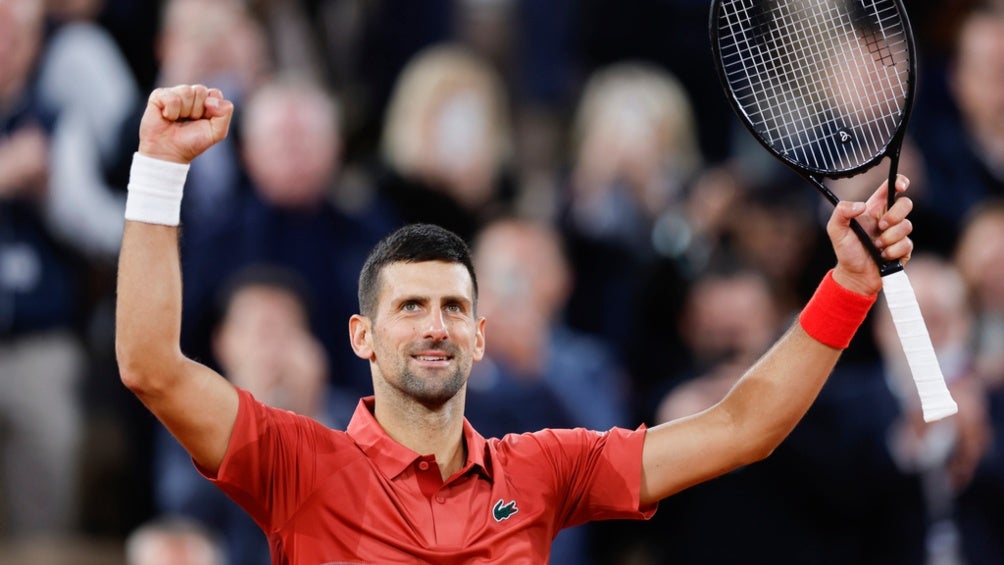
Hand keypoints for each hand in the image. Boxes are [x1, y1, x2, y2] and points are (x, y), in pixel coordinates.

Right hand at [138, 85, 233, 163]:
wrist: (169, 152)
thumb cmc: (192, 142)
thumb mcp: (217, 132)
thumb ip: (225, 114)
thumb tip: (210, 100)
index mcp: (206, 100)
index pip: (215, 93)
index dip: (211, 109)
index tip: (203, 121)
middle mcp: (190, 94)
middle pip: (200, 91)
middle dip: (197, 111)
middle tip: (189, 122)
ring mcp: (174, 93)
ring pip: (186, 91)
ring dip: (184, 111)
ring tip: (177, 120)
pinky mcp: (158, 95)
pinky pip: (171, 97)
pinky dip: (171, 111)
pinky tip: (167, 117)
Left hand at [829, 175, 913, 294]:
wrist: (855, 275)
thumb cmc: (846, 251)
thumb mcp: (836, 230)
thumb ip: (841, 212)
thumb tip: (862, 206)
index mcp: (874, 209)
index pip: (890, 188)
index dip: (899, 181)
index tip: (901, 185)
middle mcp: (888, 218)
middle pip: (906, 204)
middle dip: (894, 215)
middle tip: (880, 227)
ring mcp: (898, 233)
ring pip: (907, 226)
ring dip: (889, 238)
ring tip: (876, 246)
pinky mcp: (904, 248)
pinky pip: (907, 244)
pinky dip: (892, 251)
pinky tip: (882, 256)